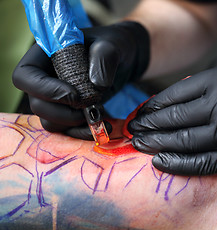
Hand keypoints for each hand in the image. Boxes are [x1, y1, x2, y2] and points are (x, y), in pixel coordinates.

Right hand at [12, 21, 149, 139]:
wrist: (124, 59)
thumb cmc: (113, 45)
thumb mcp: (112, 44)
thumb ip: (104, 58)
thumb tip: (97, 85)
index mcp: (45, 56)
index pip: (25, 76)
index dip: (45, 90)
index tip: (74, 95)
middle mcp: (46, 79)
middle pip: (37, 105)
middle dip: (64, 114)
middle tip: (90, 108)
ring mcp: (57, 98)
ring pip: (51, 122)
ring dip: (75, 125)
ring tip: (101, 115)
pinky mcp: (71, 112)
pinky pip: (68, 130)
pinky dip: (84, 132)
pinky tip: (106, 126)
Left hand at [128, 64, 216, 174]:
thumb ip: (206, 90)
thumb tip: (170, 102)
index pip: (175, 94)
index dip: (152, 106)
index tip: (138, 115)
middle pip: (174, 117)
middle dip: (148, 126)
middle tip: (132, 133)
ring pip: (184, 139)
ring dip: (157, 144)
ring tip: (140, 146)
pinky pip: (202, 161)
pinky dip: (178, 163)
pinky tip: (161, 162)